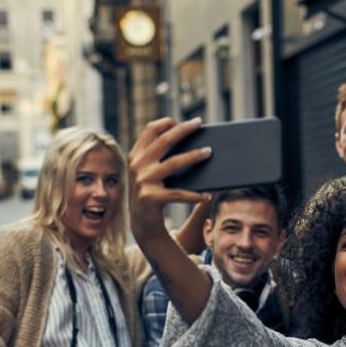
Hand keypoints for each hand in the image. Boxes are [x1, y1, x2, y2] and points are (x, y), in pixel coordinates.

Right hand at [127, 117, 212, 241]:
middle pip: (164, 141)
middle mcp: (136, 165)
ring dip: (194, 156)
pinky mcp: (150, 198)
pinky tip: (207, 196)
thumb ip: (160, 157)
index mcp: (136, 156)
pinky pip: (178, 193)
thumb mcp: (150, 173)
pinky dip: (194, 195)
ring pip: (174, 163)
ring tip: (209, 152)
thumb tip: (192, 143)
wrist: (142, 224)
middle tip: (198, 123)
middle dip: (183, 130)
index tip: (185, 122)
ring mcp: (142, 181)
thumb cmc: (153, 194)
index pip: (150, 130)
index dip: (167, 122)